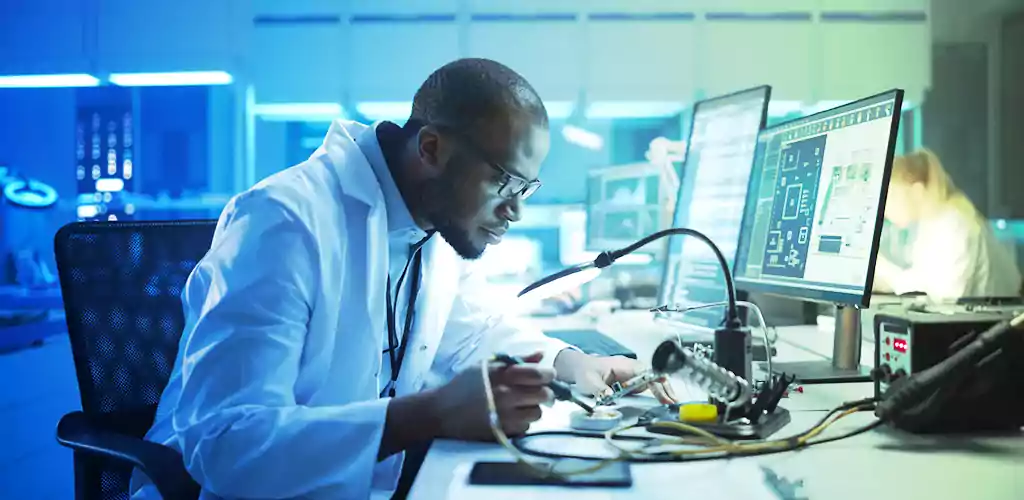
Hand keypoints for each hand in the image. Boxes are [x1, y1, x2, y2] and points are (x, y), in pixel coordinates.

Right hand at [430, 352, 554, 440]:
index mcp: (503, 374)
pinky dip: (522, 422)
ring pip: (537, 413)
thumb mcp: (487, 366)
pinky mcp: (503, 432)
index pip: (541, 374)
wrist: (442, 411)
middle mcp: (507, 395)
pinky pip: (525, 427)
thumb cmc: (465, 384)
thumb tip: (541, 355)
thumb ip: (517, 361)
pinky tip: (510, 417)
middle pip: (544, 395)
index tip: (545, 376)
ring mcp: (506, 416)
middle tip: (535, 392)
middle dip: (544, 393)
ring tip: (519, 405)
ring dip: (533, 409)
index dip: (548, 375)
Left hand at [556, 350, 676, 403]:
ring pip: (652, 382)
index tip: (663, 387)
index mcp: (623, 365)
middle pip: (653, 376)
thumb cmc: (585, 371)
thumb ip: (600, 390)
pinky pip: (646, 387)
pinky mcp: (631, 382)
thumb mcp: (589, 381)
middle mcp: (631, 369)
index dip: (655, 379)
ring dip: (662, 391)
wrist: (580, 367)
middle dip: (664, 387)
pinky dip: (656, 393)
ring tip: (671, 403)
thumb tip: (609, 397)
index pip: (644, 372)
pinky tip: (663, 401)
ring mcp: (632, 375)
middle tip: (673, 401)